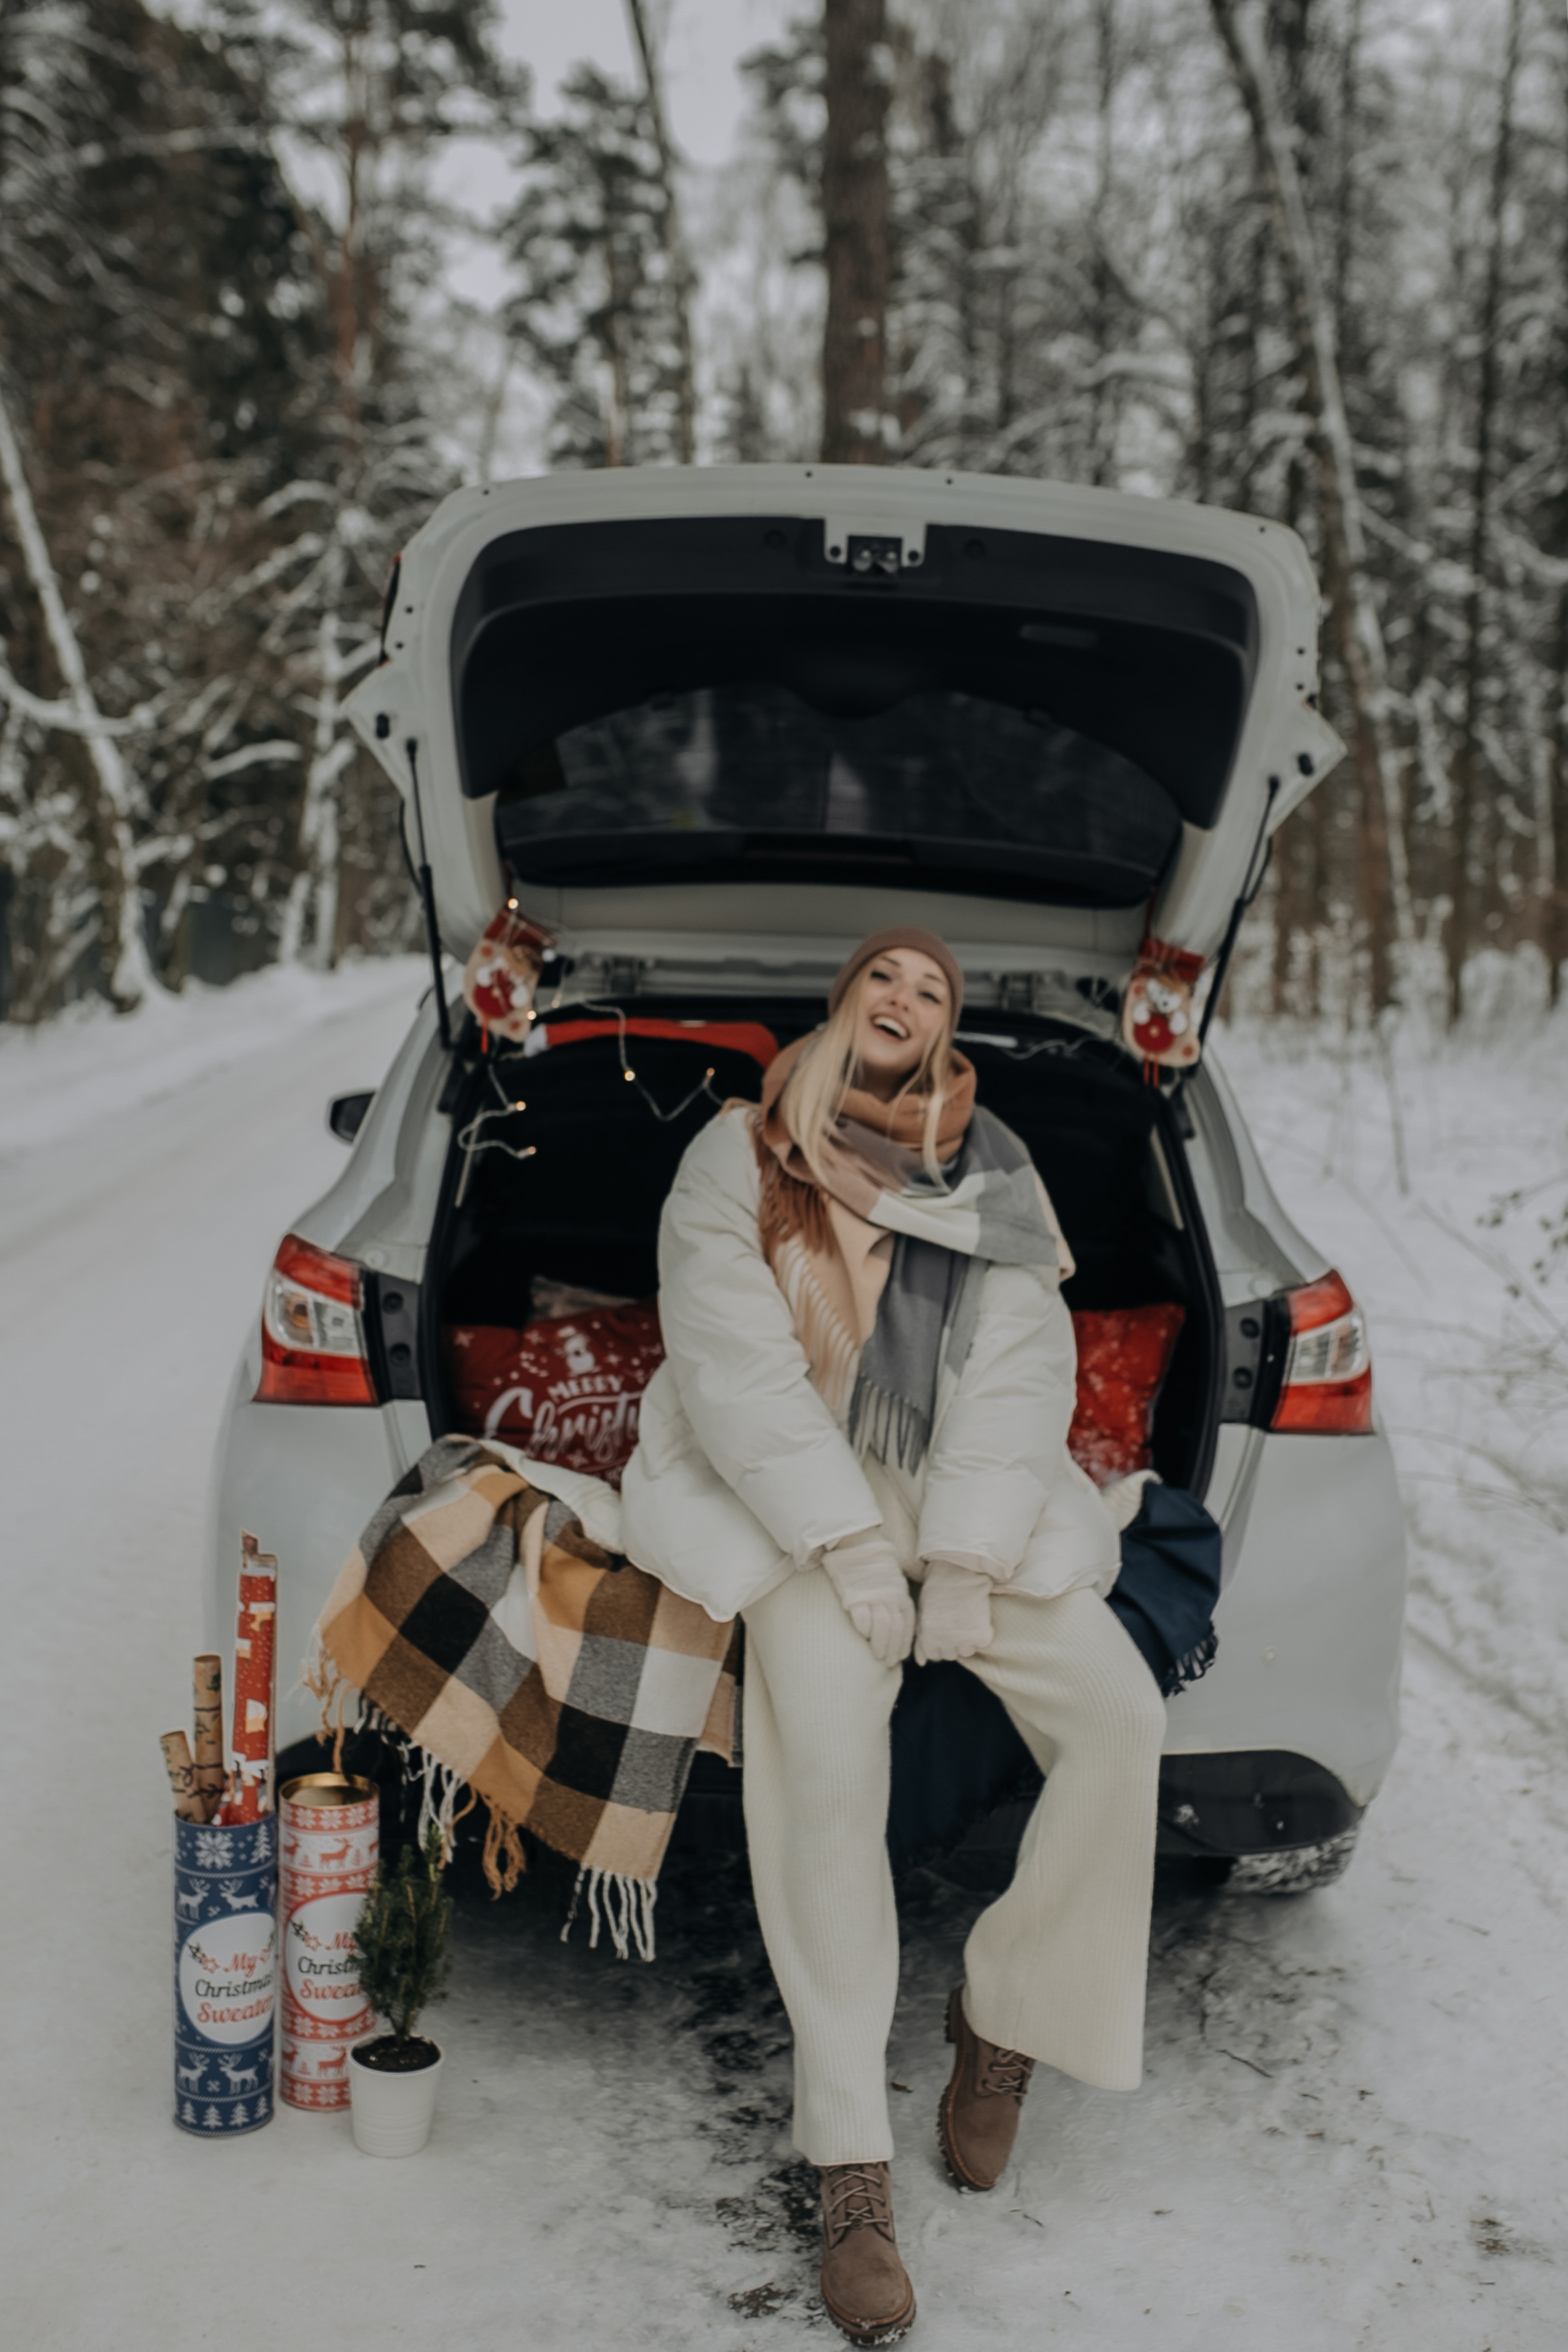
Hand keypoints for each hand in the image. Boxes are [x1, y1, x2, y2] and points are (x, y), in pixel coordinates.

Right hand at [821, 1531, 915, 1664]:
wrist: (859, 1541)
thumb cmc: (876, 1567)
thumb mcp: (894, 1583)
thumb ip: (896, 1603)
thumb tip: (897, 1627)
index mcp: (901, 1595)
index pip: (907, 1626)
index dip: (904, 1644)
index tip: (899, 1657)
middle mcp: (890, 1597)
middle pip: (895, 1630)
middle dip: (892, 1649)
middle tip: (886, 1661)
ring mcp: (873, 1595)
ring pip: (881, 1628)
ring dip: (879, 1644)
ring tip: (875, 1654)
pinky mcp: (855, 1594)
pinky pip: (862, 1617)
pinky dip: (864, 1628)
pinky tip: (863, 1634)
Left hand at [914, 1560, 994, 1664]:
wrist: (958, 1573)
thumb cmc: (936, 1592)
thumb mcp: (923, 1616)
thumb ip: (921, 1642)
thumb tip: (921, 1664)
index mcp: (928, 1638)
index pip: (935, 1655)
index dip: (939, 1642)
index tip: (943, 1628)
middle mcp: (945, 1643)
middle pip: (951, 1654)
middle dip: (953, 1642)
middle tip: (955, 1621)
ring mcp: (964, 1640)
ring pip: (967, 1651)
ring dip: (968, 1639)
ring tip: (966, 1619)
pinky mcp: (981, 1635)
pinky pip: (982, 1642)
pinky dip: (982, 1632)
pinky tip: (976, 1616)